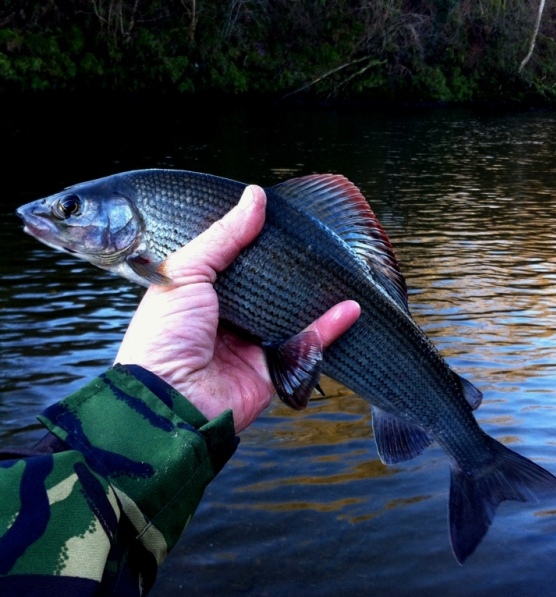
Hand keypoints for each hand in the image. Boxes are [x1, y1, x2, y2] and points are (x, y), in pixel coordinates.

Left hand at [115, 185, 360, 432]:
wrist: (170, 400)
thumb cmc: (165, 335)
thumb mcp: (186, 272)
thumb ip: (223, 236)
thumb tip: (256, 196)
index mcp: (200, 294)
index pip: (235, 261)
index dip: (255, 242)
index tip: (281, 220)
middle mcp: (227, 317)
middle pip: (267, 288)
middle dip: (290, 268)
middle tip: (317, 243)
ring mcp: (252, 344)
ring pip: (291, 314)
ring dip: (315, 296)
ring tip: (338, 270)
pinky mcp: (274, 369)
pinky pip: (306, 344)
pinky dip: (330, 327)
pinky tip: (350, 308)